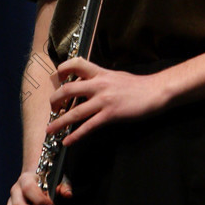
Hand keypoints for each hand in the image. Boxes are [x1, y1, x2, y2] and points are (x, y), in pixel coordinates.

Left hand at [46, 57, 162, 146]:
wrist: (155, 91)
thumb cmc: (137, 85)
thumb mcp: (115, 76)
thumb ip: (100, 79)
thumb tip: (88, 83)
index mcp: (100, 73)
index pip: (76, 64)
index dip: (63, 69)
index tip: (58, 78)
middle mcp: (99, 85)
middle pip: (69, 89)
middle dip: (55, 100)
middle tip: (52, 109)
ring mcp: (104, 100)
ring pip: (75, 112)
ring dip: (60, 122)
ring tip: (50, 130)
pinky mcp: (110, 114)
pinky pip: (89, 126)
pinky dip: (76, 135)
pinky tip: (68, 141)